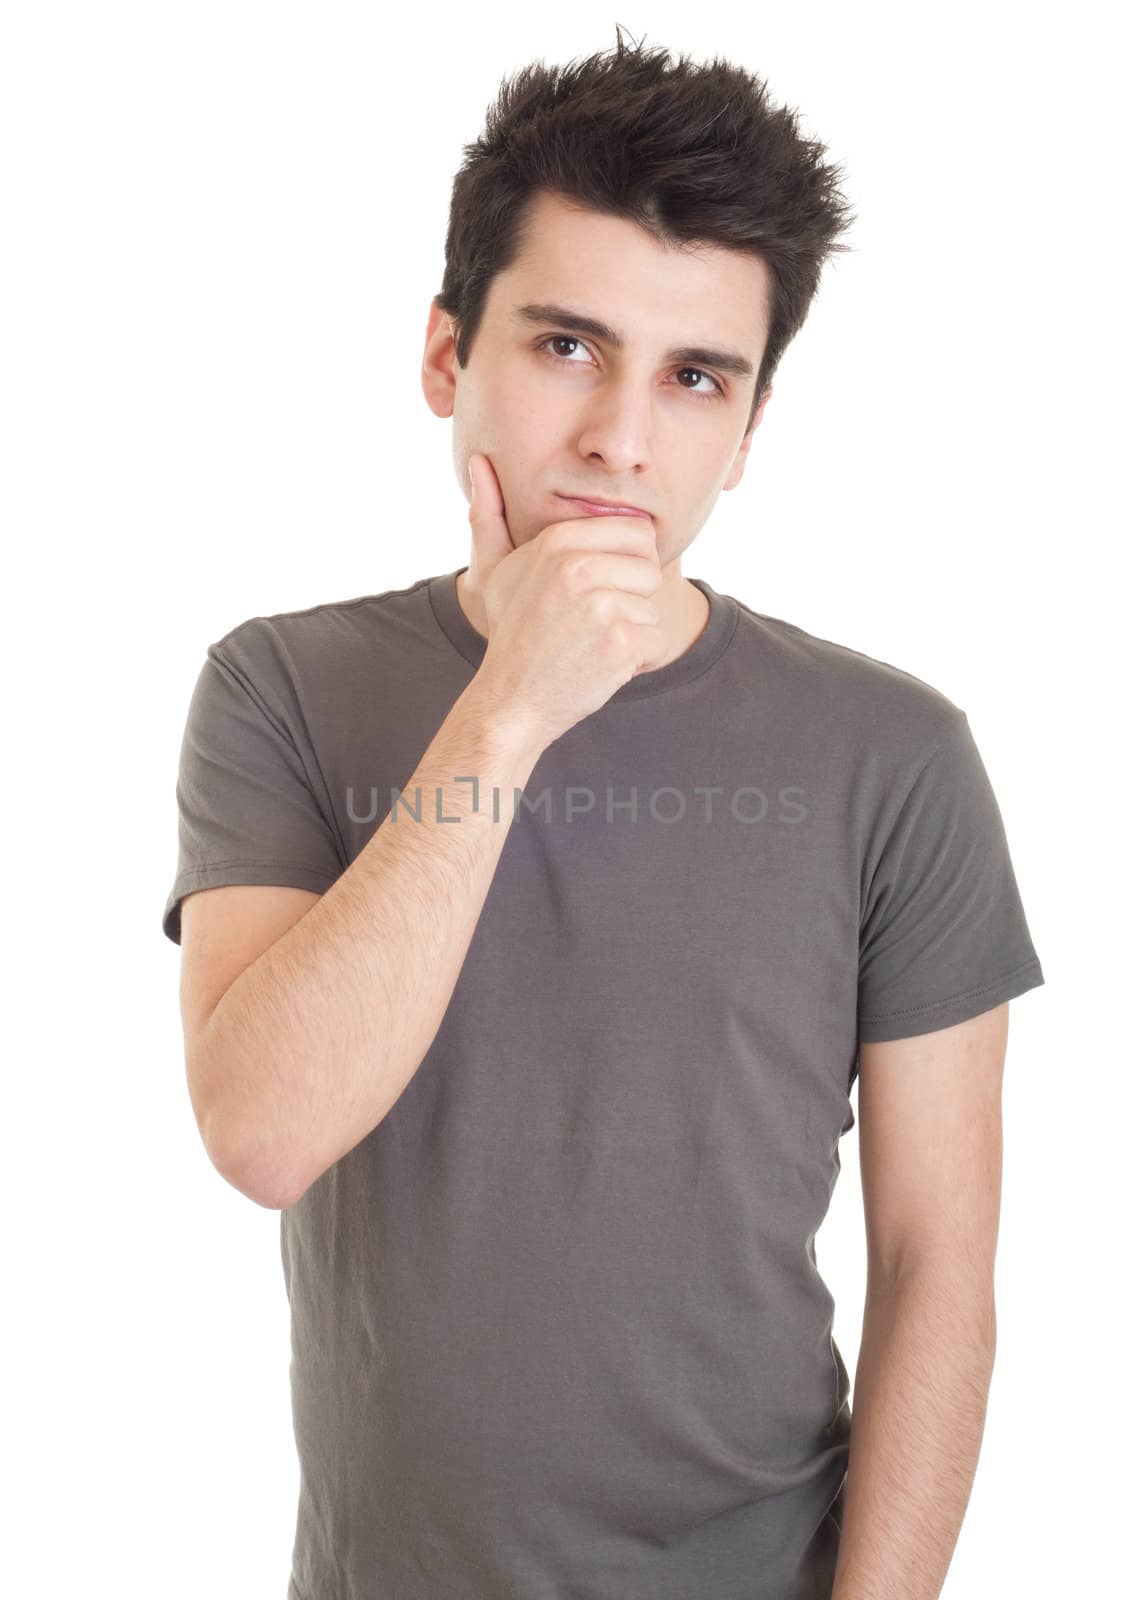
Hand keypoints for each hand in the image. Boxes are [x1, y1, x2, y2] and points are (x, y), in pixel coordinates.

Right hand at [464, 452, 669, 749]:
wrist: (511, 700)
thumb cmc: (511, 633)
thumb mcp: (495, 568)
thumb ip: (490, 512)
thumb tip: (479, 459)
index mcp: (557, 541)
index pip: (635, 531)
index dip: (625, 563)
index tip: (598, 590)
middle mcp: (577, 566)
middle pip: (650, 564)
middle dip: (632, 595)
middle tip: (594, 621)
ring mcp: (600, 605)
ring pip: (653, 605)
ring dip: (633, 630)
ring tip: (593, 644)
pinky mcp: (619, 643)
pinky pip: (656, 639)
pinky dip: (638, 659)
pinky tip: (602, 665)